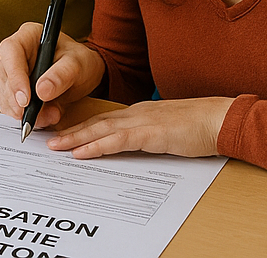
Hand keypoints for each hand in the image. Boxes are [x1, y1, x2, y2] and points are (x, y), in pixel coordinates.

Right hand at [0, 23, 104, 129]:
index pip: (11, 51)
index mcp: (28, 35)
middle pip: (3, 75)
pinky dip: (24, 116)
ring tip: (49, 116)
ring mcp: (12, 70)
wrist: (83, 73)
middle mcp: (15, 51)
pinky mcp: (13, 88)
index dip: (15, 76)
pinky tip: (43, 118)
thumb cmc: (80, 61)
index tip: (25, 100)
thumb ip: (61, 75)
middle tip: (32, 116)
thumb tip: (41, 91)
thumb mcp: (77, 64)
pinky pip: (10, 105)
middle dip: (15, 99)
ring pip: (3, 92)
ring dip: (20, 111)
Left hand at [46, 97, 233, 158]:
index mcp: (138, 113)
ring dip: (75, 139)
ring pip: (100, 130)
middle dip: (70, 132)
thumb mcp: (167, 131)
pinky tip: (82, 152)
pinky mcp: (149, 133)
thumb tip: (134, 146)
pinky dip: (96, 146)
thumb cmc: (198, 127)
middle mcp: (134, 114)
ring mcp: (140, 122)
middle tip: (48, 140)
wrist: (218, 118)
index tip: (63, 134)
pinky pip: (116, 140)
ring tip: (55, 146)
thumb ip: (149, 135)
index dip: (81, 127)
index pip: (103, 120)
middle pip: (95, 123)